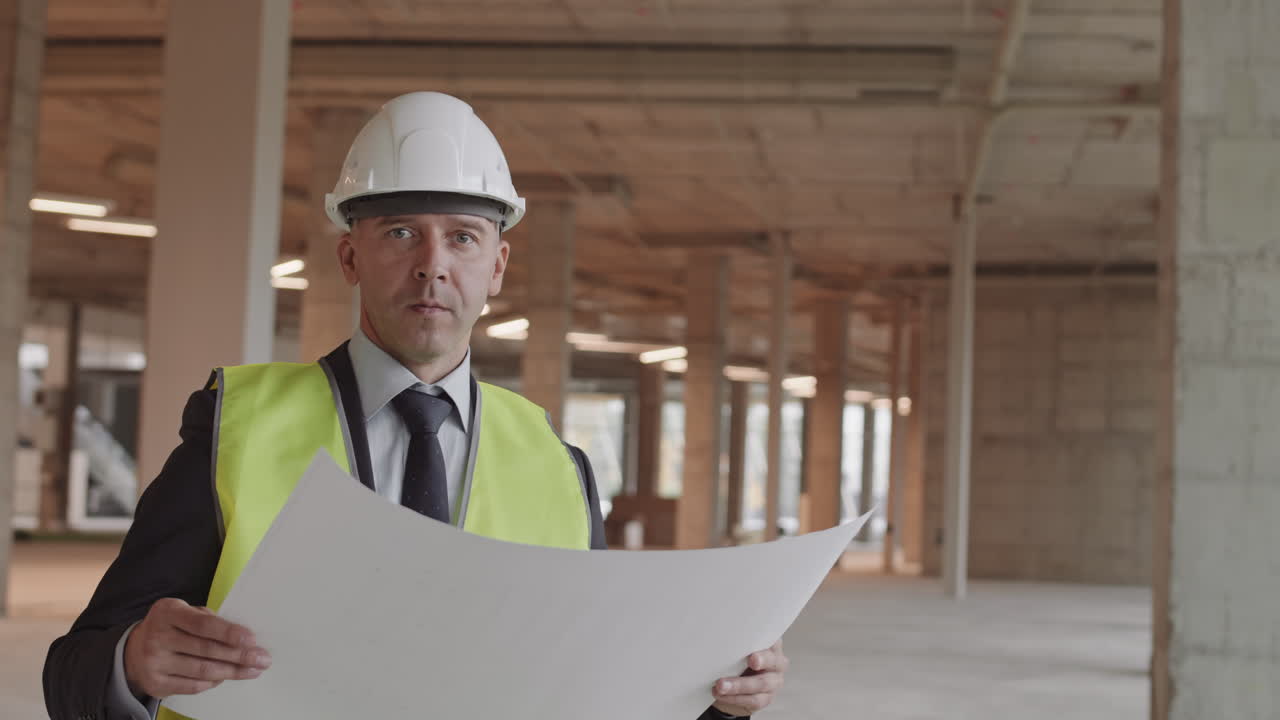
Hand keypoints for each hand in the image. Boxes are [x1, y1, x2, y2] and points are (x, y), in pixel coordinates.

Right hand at [124, 597, 271, 697]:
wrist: (135, 651)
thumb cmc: (172, 627)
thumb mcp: (185, 613)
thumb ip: (209, 620)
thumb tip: (243, 637)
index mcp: (167, 612)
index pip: (203, 624)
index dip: (229, 632)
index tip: (252, 640)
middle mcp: (157, 637)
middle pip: (206, 650)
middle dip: (239, 655)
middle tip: (262, 659)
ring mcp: (154, 662)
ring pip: (202, 670)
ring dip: (232, 672)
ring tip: (252, 670)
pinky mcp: (155, 683)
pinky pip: (193, 686)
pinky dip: (213, 682)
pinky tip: (226, 677)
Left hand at [711, 640, 788, 716]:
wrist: (733, 686)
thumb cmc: (736, 660)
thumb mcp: (737, 649)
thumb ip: (736, 644)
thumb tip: (720, 639)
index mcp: (771, 644)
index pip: (773, 638)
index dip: (766, 639)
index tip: (757, 642)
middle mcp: (777, 662)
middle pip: (772, 660)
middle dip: (761, 660)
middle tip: (752, 661)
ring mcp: (774, 681)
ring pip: (761, 683)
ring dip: (739, 685)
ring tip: (721, 686)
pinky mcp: (766, 698)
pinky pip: (753, 700)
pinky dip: (735, 698)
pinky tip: (721, 695)